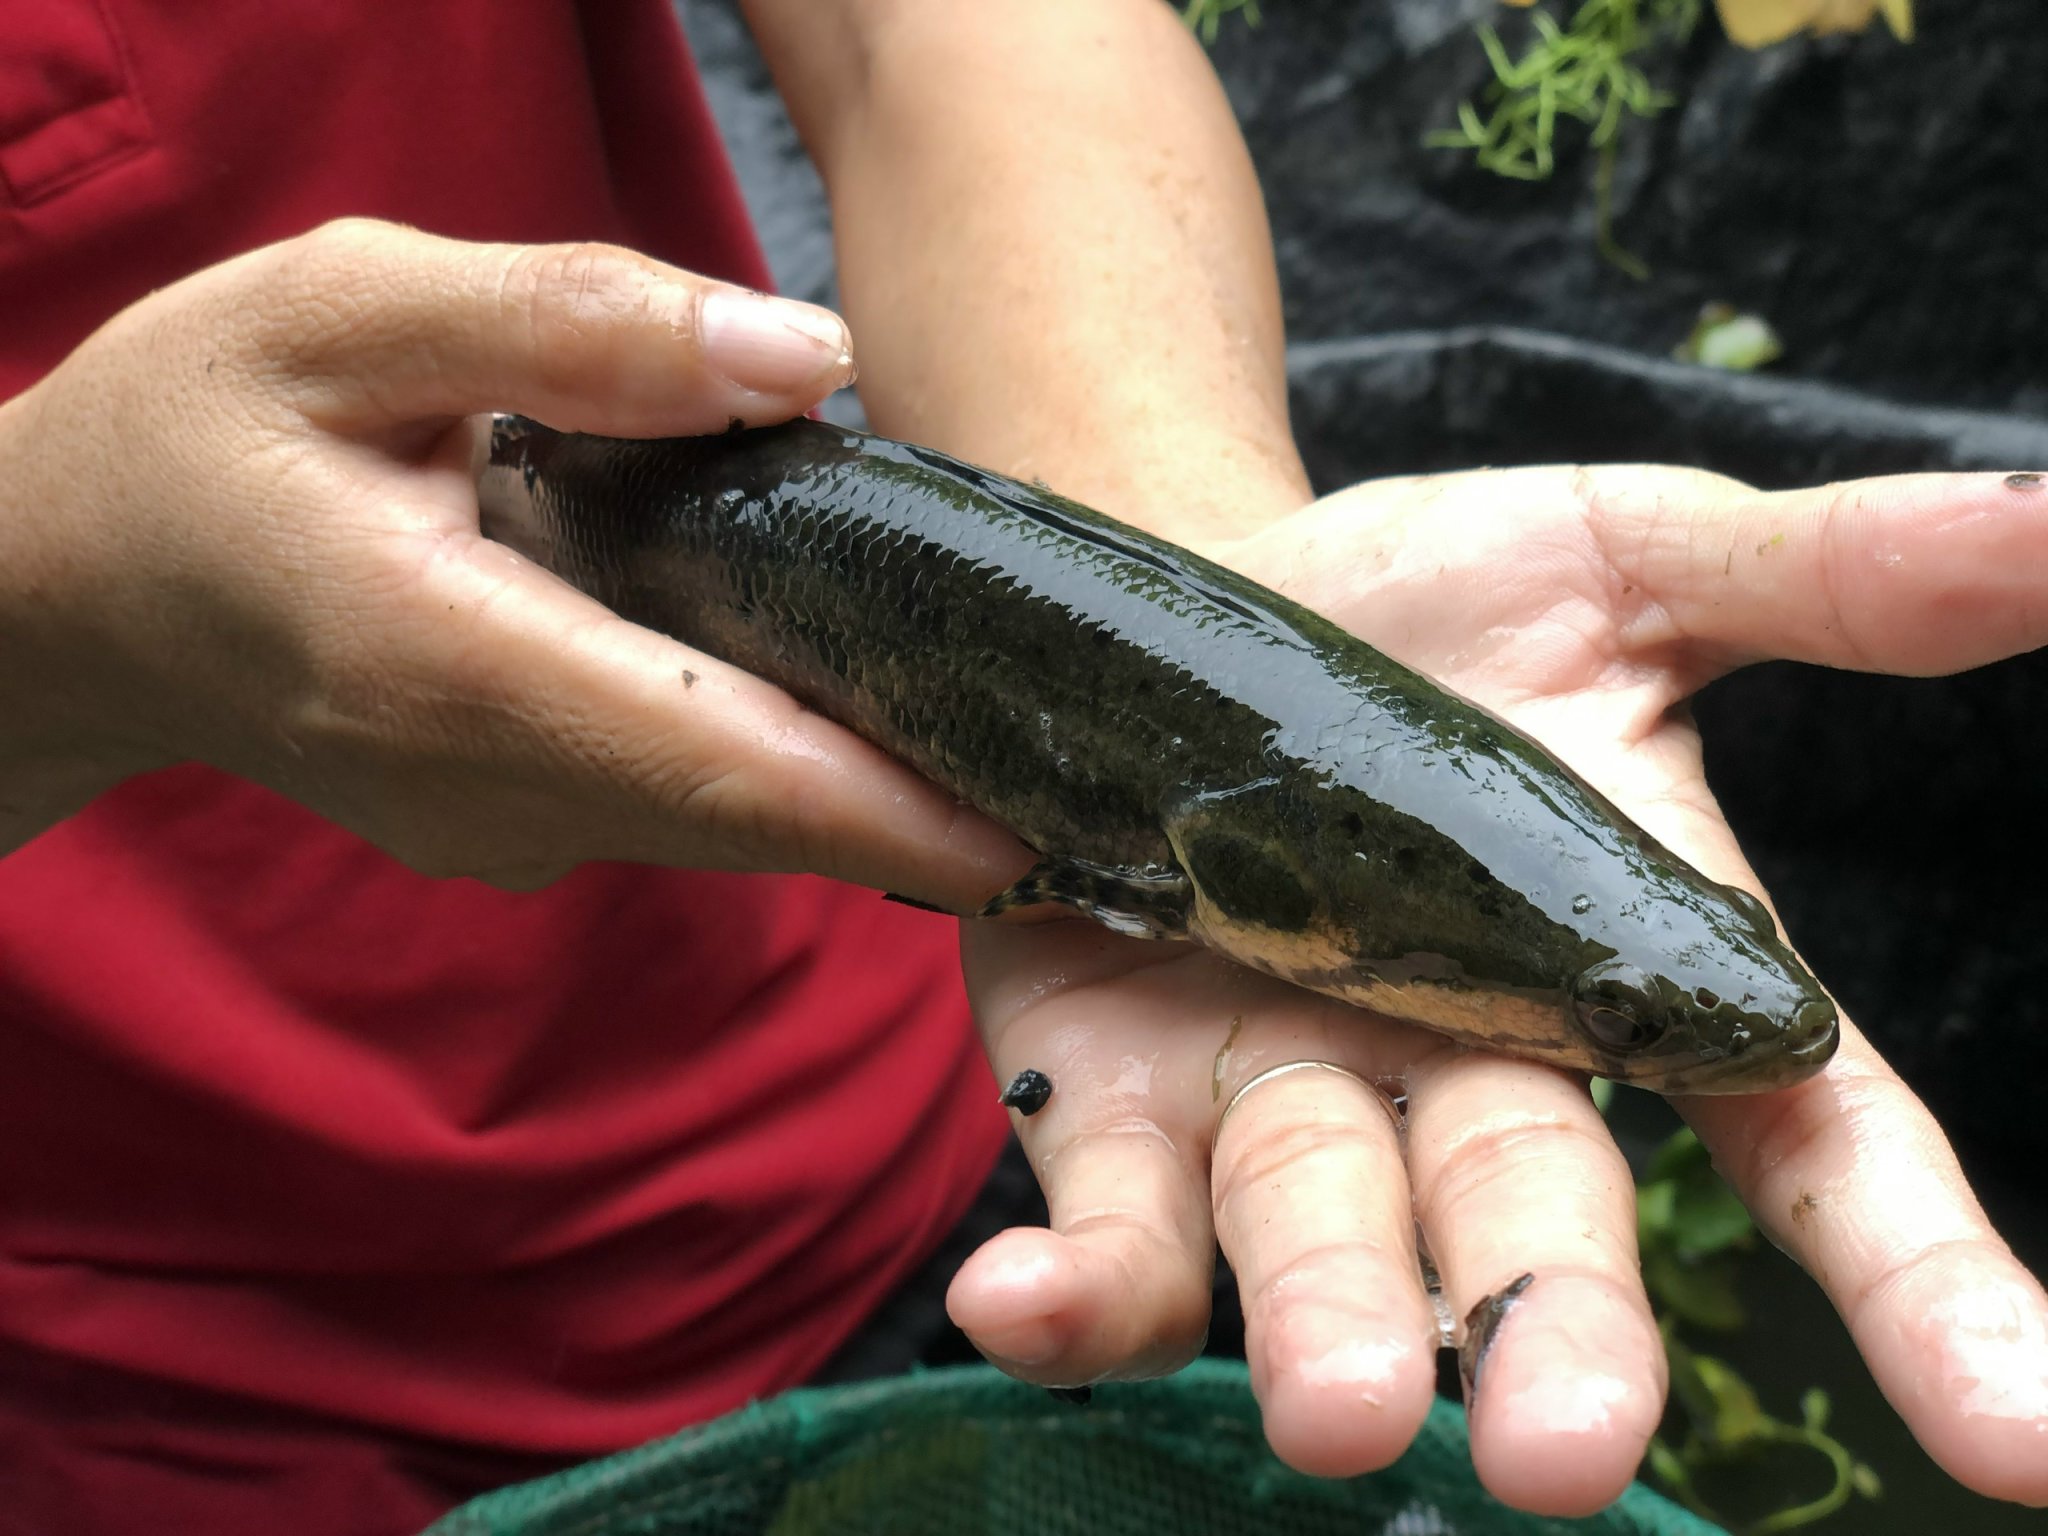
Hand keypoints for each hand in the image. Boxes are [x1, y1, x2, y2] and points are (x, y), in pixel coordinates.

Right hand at [0, 220, 1019, 902]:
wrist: (70, 588)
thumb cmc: (191, 432)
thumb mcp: (349, 316)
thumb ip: (570, 329)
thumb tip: (800, 360)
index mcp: (451, 662)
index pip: (717, 764)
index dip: (887, 809)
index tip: (1038, 837)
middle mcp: (492, 784)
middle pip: (755, 820)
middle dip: (924, 815)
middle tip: (1096, 793)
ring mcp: (502, 826)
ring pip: (729, 827)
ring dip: (867, 795)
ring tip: (1016, 739)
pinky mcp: (514, 822)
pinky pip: (681, 809)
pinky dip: (784, 774)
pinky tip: (862, 705)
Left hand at [948, 464, 2047, 1513]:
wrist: (1188, 594)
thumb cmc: (1432, 606)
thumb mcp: (1625, 566)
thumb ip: (1829, 580)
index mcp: (1628, 980)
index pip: (1814, 1155)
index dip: (1930, 1289)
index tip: (2025, 1441)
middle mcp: (1464, 1081)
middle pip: (1534, 1232)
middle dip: (1554, 1337)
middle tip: (1562, 1445)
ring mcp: (1277, 1102)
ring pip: (1316, 1238)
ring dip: (1325, 1321)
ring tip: (1333, 1409)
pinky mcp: (1111, 1101)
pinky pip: (1109, 1223)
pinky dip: (1075, 1284)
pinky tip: (1015, 1310)